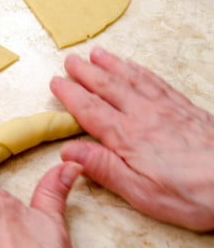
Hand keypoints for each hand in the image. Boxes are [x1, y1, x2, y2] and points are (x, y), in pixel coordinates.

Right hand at [51, 47, 213, 231]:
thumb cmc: (190, 194)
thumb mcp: (141, 193)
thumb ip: (104, 168)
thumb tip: (68, 151)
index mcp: (128, 137)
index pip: (90, 110)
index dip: (71, 94)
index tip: (56, 82)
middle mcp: (143, 114)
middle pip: (108, 87)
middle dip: (86, 72)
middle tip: (70, 60)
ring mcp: (164, 107)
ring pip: (130, 78)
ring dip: (111, 64)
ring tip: (96, 53)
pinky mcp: (183, 106)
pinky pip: (155, 81)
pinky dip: (139, 70)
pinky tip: (132, 65)